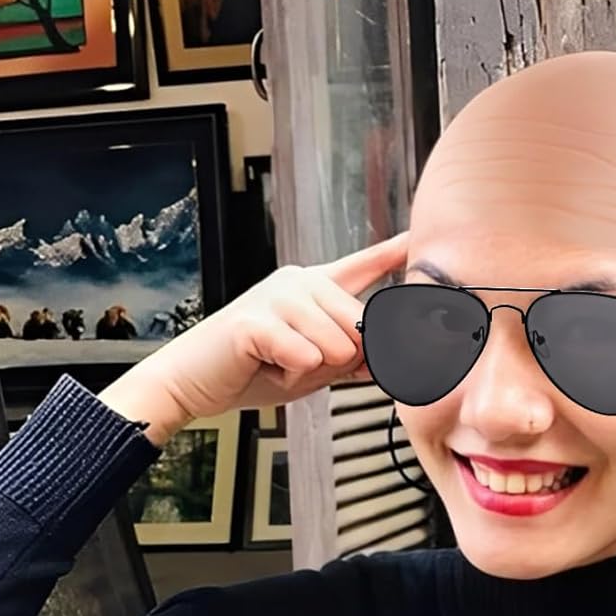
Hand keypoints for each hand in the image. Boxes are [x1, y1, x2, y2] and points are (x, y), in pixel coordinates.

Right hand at [100, 231, 408, 441]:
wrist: (193, 381)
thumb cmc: (252, 369)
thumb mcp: (316, 365)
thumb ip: (353, 358)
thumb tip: (394, 359)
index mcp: (316, 287)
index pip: (364, 264)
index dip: (395, 251)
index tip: (421, 234)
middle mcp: (300, 281)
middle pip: (360, 328)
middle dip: (337, 362)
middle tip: (296, 361)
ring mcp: (278, 295)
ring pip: (338, 346)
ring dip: (310, 371)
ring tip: (278, 363)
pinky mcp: (257, 320)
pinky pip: (306, 358)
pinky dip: (290, 376)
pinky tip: (265, 366)